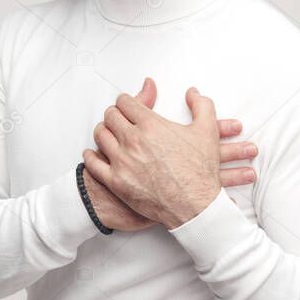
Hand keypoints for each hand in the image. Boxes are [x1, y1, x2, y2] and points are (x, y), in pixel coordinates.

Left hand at [84, 79, 225, 228]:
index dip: (126, 101)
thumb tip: (192, 93)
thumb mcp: (208, 131)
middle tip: (118, 118)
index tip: (127, 105)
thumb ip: (201, 105)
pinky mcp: (116, 182)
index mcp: (151, 125)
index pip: (125, 102)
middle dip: (115, 114)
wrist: (195, 206)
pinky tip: (94, 154)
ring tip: (108, 133)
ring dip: (103, 131)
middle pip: (110, 116)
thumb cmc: (200, 172)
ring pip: (100, 136)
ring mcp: (122, 161)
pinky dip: (91, 156)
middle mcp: (133, 140)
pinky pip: (94, 164)